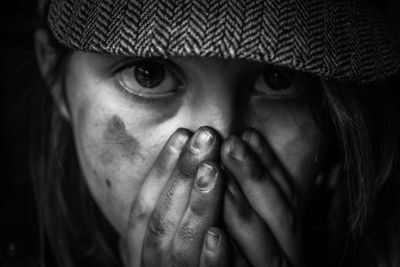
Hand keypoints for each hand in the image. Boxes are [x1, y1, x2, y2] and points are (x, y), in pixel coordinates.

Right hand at [126, 127, 232, 265]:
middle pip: (161, 220)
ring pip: (182, 246)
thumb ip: (165, 219)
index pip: (144, 206)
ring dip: (197, 206)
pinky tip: (219, 235)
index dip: (162, 168)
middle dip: (182, 175)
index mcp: (141, 249)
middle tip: (206, 137)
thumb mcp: (167, 242)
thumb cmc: (186, 264)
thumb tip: (170, 178)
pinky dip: (210, 261)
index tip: (183, 134)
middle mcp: (152, 265)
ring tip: (214, 169)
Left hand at [221, 129, 301, 266]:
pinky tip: (212, 235)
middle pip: (278, 212)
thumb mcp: (286, 238)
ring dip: (239, 207)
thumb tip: (326, 172)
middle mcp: (291, 255)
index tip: (248, 134)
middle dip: (254, 176)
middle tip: (230, 143)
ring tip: (217, 173)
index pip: (287, 195)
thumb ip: (305, 210)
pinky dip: (225, 258)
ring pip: (259, 241)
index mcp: (295, 238)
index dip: (269, 163)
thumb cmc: (268, 261)